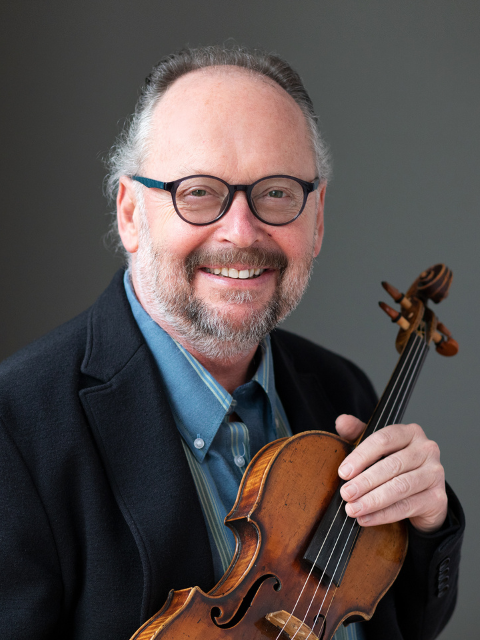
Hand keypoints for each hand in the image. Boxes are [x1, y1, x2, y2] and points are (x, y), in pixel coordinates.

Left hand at [336, 414, 447, 532]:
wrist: (423, 495)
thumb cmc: (395, 466)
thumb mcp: (376, 448)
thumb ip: (358, 433)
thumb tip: (342, 421)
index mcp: (410, 433)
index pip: (383, 440)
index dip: (361, 456)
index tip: (343, 472)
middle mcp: (426, 450)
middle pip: (391, 465)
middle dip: (365, 481)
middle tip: (345, 494)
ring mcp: (435, 473)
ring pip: (400, 487)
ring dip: (373, 500)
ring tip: (353, 508)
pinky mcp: (437, 498)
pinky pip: (407, 507)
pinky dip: (383, 515)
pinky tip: (366, 518)